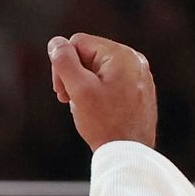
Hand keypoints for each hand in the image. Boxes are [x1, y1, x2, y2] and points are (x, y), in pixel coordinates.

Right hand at [48, 32, 157, 150]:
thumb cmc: (105, 123)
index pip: (78, 43)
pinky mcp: (138, 89)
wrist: (130, 152)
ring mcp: (138, 75)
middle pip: (88, 55)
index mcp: (121, 54)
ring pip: (97, 69)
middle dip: (73, 76)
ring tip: (83, 107)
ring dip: (83, 86)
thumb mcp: (79, 90)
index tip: (62, 91)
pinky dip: (97, 93)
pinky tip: (96, 111)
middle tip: (68, 99)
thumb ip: (64, 62)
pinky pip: (109, 82)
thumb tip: (55, 43)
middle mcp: (134, 60)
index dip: (63, 65)